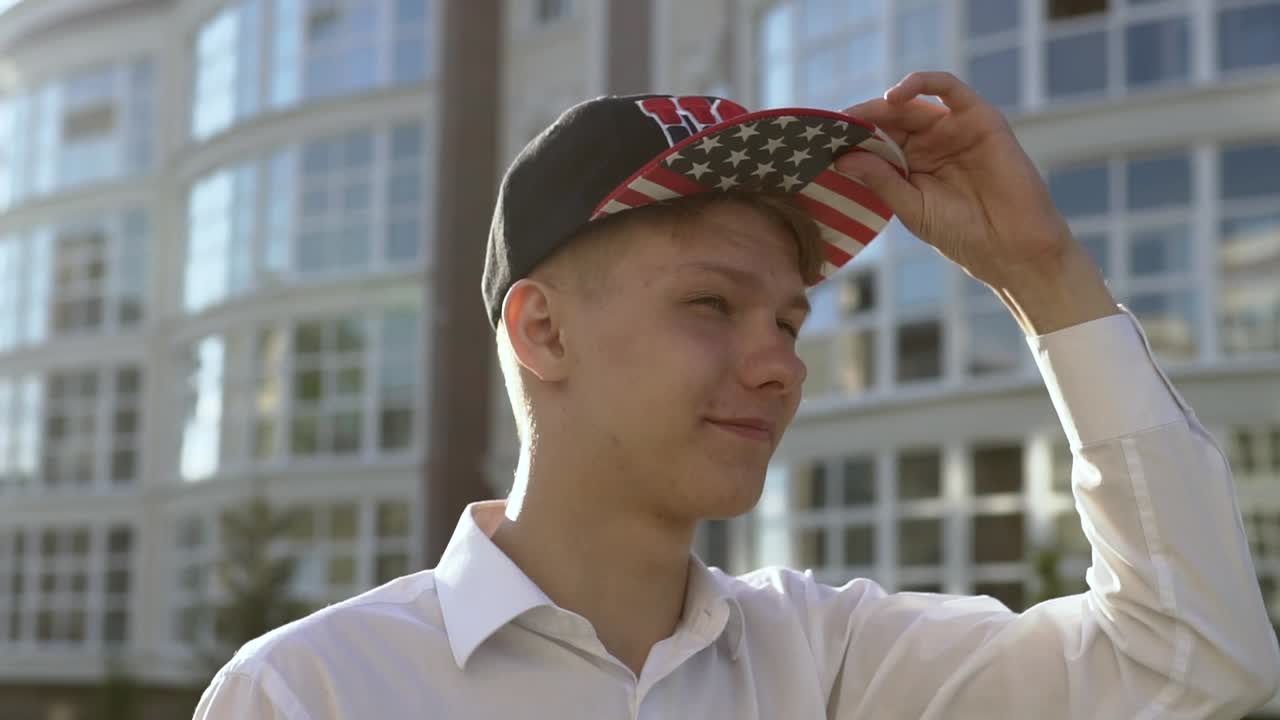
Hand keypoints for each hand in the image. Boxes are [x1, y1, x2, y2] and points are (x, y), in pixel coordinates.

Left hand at [837, 72, 1077, 291]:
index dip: (849, 138)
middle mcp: (930, 143)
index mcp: (911, 165)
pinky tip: (895, 96)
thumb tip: (843, 159)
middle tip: (831, 127)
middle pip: (888, 120)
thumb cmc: (961, 233)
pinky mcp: (979, 118)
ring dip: (881, 104)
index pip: (874, 141)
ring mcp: (953, 129)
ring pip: (912, 103)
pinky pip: (949, 88)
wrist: (1010, 247)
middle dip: (859, 120)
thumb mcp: (910, 207)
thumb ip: (880, 180)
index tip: (820, 141)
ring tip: (855, 116)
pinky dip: (922, 83)